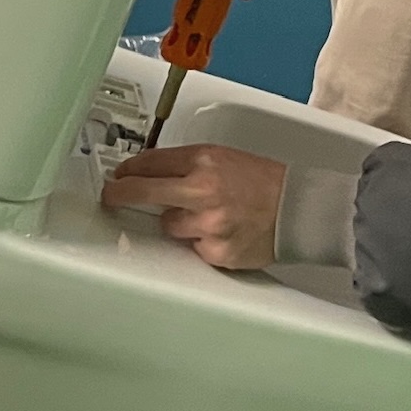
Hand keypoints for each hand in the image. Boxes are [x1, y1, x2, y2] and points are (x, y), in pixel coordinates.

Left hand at [101, 144, 286, 269]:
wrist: (299, 209)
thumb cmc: (266, 183)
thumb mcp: (224, 158)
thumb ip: (187, 165)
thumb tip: (151, 173)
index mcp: (205, 161)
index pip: (150, 163)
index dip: (129, 170)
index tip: (119, 176)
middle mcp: (203, 190)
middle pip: (143, 191)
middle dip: (121, 194)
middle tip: (111, 196)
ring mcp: (208, 223)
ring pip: (168, 225)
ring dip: (179, 222)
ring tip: (209, 215)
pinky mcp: (216, 251)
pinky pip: (192, 248)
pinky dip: (202, 242)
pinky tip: (223, 232)